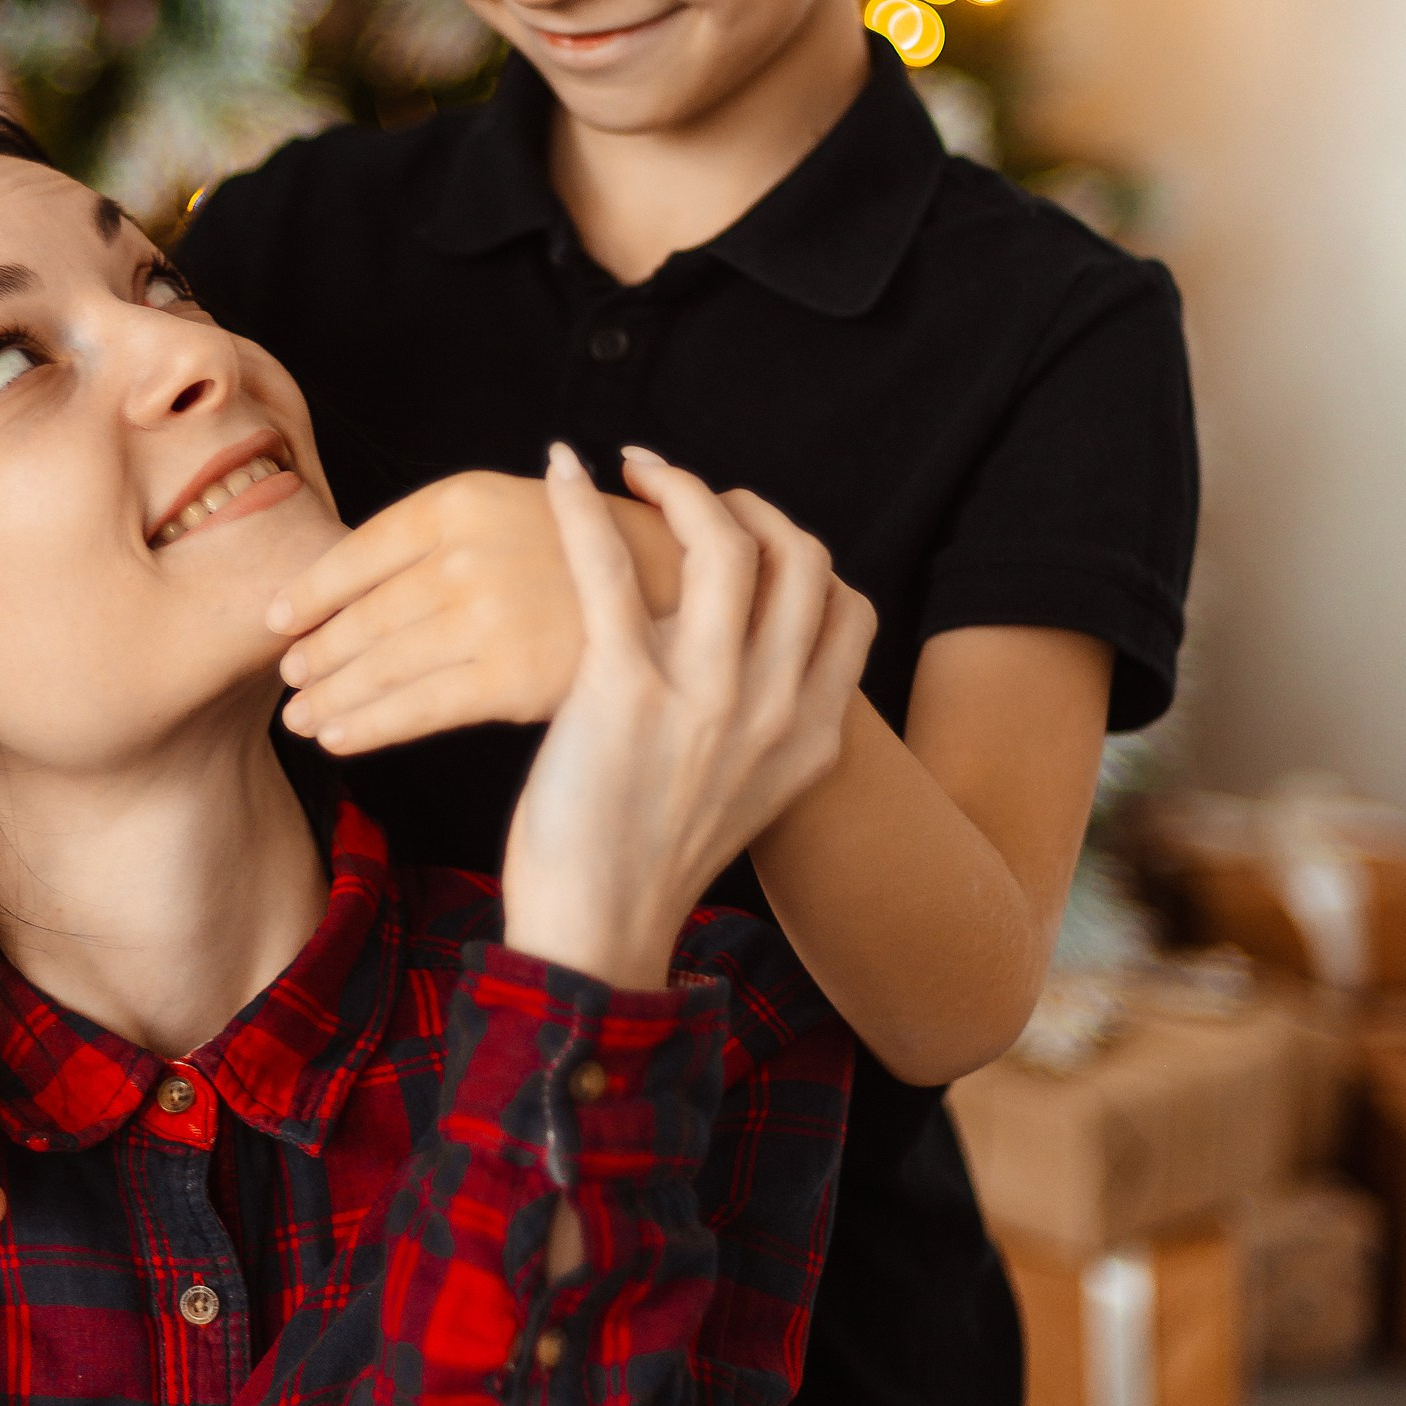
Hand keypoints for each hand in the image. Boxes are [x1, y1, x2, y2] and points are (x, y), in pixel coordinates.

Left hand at [268, 470, 677, 754]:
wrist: (675, 589)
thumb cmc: (577, 554)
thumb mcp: (503, 511)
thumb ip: (429, 541)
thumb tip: (335, 587)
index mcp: (457, 501)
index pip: (357, 553)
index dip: (308, 592)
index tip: (277, 620)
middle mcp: (466, 554)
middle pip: (363, 615)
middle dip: (317, 653)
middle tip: (288, 678)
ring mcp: (487, 616)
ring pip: (380, 665)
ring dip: (329, 696)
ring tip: (300, 717)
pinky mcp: (509, 677)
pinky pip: (415, 709)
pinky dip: (366, 725)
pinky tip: (337, 737)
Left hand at [500, 446, 874, 995]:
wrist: (598, 938)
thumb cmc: (649, 867)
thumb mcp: (746, 798)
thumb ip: (763, 727)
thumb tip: (743, 664)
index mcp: (810, 735)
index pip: (847, 607)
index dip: (800, 553)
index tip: (746, 536)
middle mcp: (773, 707)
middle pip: (799, 557)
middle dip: (746, 504)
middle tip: (686, 492)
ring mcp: (704, 696)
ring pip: (724, 543)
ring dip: (678, 485)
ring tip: (636, 467)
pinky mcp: (622, 690)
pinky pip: (611, 568)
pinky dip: (580, 506)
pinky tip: (559, 469)